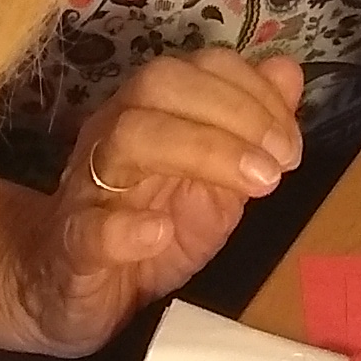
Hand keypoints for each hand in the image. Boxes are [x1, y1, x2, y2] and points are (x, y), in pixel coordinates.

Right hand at [0, 49, 308, 357]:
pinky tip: (160, 232)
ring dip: (201, 151)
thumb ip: (248, 130)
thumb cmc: (147, 227)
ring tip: (255, 185)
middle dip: (234, 113)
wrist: (69, 291)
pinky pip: (87, 228)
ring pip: (127, 137)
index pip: (197, 70)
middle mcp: (115, 136)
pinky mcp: (71, 249)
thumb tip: (287, 72)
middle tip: (280, 164)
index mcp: (151, 114)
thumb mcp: (214, 180)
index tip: (291, 142)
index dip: (252, 93)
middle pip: (159, 85)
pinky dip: (125, 228)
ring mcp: (88, 189)